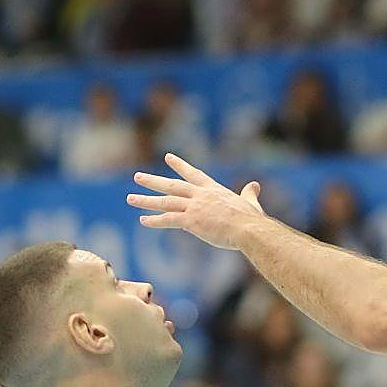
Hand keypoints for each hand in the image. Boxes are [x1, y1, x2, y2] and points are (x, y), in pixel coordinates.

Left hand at [129, 155, 265, 250]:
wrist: (249, 229)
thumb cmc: (251, 219)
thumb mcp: (250, 202)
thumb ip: (249, 193)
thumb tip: (255, 185)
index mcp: (213, 190)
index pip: (193, 174)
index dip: (179, 165)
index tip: (167, 157)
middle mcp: (200, 195)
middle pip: (172, 185)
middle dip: (153, 181)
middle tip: (137, 176)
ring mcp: (195, 207)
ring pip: (165, 201)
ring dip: (146, 200)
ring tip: (131, 198)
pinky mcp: (192, 221)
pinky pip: (169, 219)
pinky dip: (155, 220)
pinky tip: (142, 221)